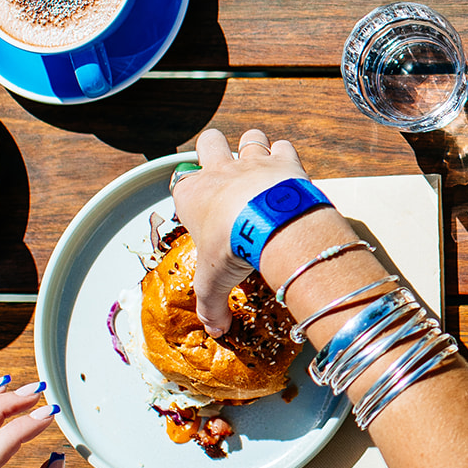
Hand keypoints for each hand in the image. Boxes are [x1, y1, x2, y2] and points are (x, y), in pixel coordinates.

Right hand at [171, 128, 306, 336]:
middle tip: (226, 172)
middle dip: (215, 150)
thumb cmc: (231, 248)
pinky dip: (285, 156)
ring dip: (254, 147)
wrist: (271, 225)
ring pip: (248, 137)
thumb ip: (211, 306)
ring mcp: (251, 160)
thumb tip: (215, 331)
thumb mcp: (213, 283)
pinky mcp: (283, 159)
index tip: (201, 210)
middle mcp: (219, 170)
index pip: (180, 182)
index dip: (190, 192)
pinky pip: (282, 145)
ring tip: (260, 168)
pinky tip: (287, 173)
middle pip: (209, 141)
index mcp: (192, 194)